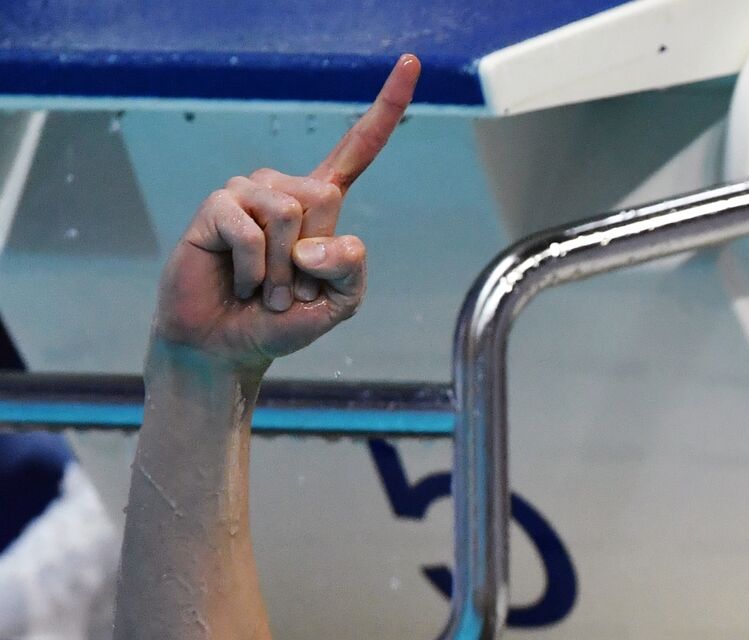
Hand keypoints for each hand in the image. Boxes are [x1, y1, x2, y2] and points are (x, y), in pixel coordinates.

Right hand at [152, 54, 420, 371]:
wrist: (228, 347)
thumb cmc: (283, 322)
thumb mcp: (340, 303)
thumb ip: (351, 269)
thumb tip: (313, 241)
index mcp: (323, 204)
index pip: (359, 148)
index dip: (386, 108)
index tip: (411, 62)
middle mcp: (286, 188)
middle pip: (325, 195)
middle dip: (313, 258)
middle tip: (291, 289)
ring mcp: (248, 193)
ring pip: (289, 213)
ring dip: (282, 271)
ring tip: (265, 289)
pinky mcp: (216, 207)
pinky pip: (251, 230)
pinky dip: (254, 271)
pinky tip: (240, 283)